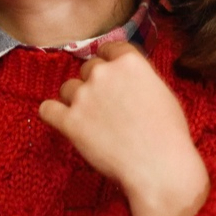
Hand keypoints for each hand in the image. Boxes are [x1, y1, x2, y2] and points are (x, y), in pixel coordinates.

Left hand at [38, 42, 209, 215]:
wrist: (159, 167)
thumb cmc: (168, 134)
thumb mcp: (162, 92)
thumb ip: (139, 78)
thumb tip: (127, 78)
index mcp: (129, 62)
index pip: (108, 48)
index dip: (109, 62)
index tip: (111, 76)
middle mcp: (103, 73)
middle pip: (88, 68)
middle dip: (95, 84)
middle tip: (107, 106)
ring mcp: (84, 96)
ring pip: (68, 88)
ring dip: (76, 100)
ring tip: (92, 121)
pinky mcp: (69, 121)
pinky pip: (47, 109)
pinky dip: (52, 114)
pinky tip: (61, 121)